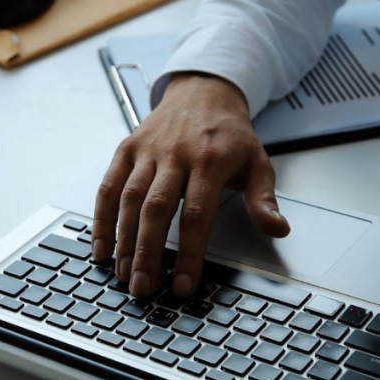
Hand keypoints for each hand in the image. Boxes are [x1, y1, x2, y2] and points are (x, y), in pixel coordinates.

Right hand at [93, 73, 289, 298]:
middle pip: (157, 209)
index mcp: (210, 161)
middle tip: (143, 288)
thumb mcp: (258, 162)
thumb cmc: (229, 134)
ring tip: (123, 274)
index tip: (183, 284)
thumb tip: (278, 229)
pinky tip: (101, 247)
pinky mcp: (127, 149)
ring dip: (123, 240)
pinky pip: (108, 186)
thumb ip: (264, 199)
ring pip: (129, 199)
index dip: (189, 252)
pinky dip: (101, 218)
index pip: (197, 214)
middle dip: (147, 252)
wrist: (203, 91)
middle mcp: (175, 155)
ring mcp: (148, 151)